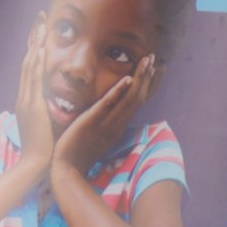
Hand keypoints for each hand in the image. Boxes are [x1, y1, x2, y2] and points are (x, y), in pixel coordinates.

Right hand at [15, 22, 53, 172]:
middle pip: (28, 59)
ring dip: (34, 44)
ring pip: (29, 65)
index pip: (32, 67)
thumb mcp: (45, 123)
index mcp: (29, 99)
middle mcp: (25, 95)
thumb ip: (48, 109)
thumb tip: (57, 100)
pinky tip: (38, 51)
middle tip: (40, 17)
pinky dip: (34, 64)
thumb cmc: (45, 147)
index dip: (36, 46)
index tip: (42, 30)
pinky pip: (32, 81)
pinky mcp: (31, 106)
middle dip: (34, 37)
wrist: (36, 164)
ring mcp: (26, 100)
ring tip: (40, 25)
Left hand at [53, 54, 159, 176]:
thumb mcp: (99, 134)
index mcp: (119, 125)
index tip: (160, 69)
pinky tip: (127, 79)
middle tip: (157, 58)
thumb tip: (112, 109)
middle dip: (149, 77)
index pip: (140, 101)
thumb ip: (107, 121)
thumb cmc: (80, 151)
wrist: (67, 168)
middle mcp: (118, 124)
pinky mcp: (92, 121)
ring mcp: (107, 123)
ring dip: (140, 79)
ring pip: (129, 99)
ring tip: (148, 61)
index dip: (151, 85)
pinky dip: (118, 91)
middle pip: (139, 97)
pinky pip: (108, 105)